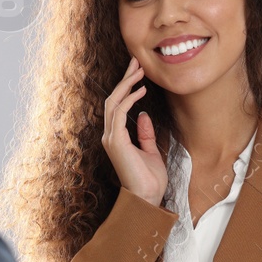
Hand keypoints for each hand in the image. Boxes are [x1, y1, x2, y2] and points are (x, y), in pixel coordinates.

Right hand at [103, 56, 166, 205]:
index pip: (118, 105)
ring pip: (114, 102)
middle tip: (137, 62)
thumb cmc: (150, 180)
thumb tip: (143, 115)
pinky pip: (119, 113)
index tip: (138, 73)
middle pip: (113, 99)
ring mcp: (111, 138)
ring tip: (139, 70)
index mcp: (116, 137)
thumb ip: (145, 133)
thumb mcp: (150, 151)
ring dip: (127, 84)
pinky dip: (129, 99)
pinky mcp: (116, 141)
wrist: (148, 198)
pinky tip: (141, 90)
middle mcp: (110, 135)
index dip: (126, 87)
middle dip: (125, 79)